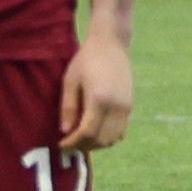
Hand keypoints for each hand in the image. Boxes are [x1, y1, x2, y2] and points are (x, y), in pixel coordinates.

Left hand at [58, 21, 136, 151]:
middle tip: (70, 143)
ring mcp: (126, 107)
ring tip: (82, 139)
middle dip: (84, 146)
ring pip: (113, 139)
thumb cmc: (86, 59)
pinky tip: (96, 130)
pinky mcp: (130, 106)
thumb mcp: (70, 80)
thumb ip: (68, 107)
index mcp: (99, 99)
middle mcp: (116, 106)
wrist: (112, 44)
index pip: (87, 132)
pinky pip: (121, 131)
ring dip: (97, 144)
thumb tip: (65, 131)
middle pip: (102, 140)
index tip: (61, 144)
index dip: (73, 142)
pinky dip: (108, 137)